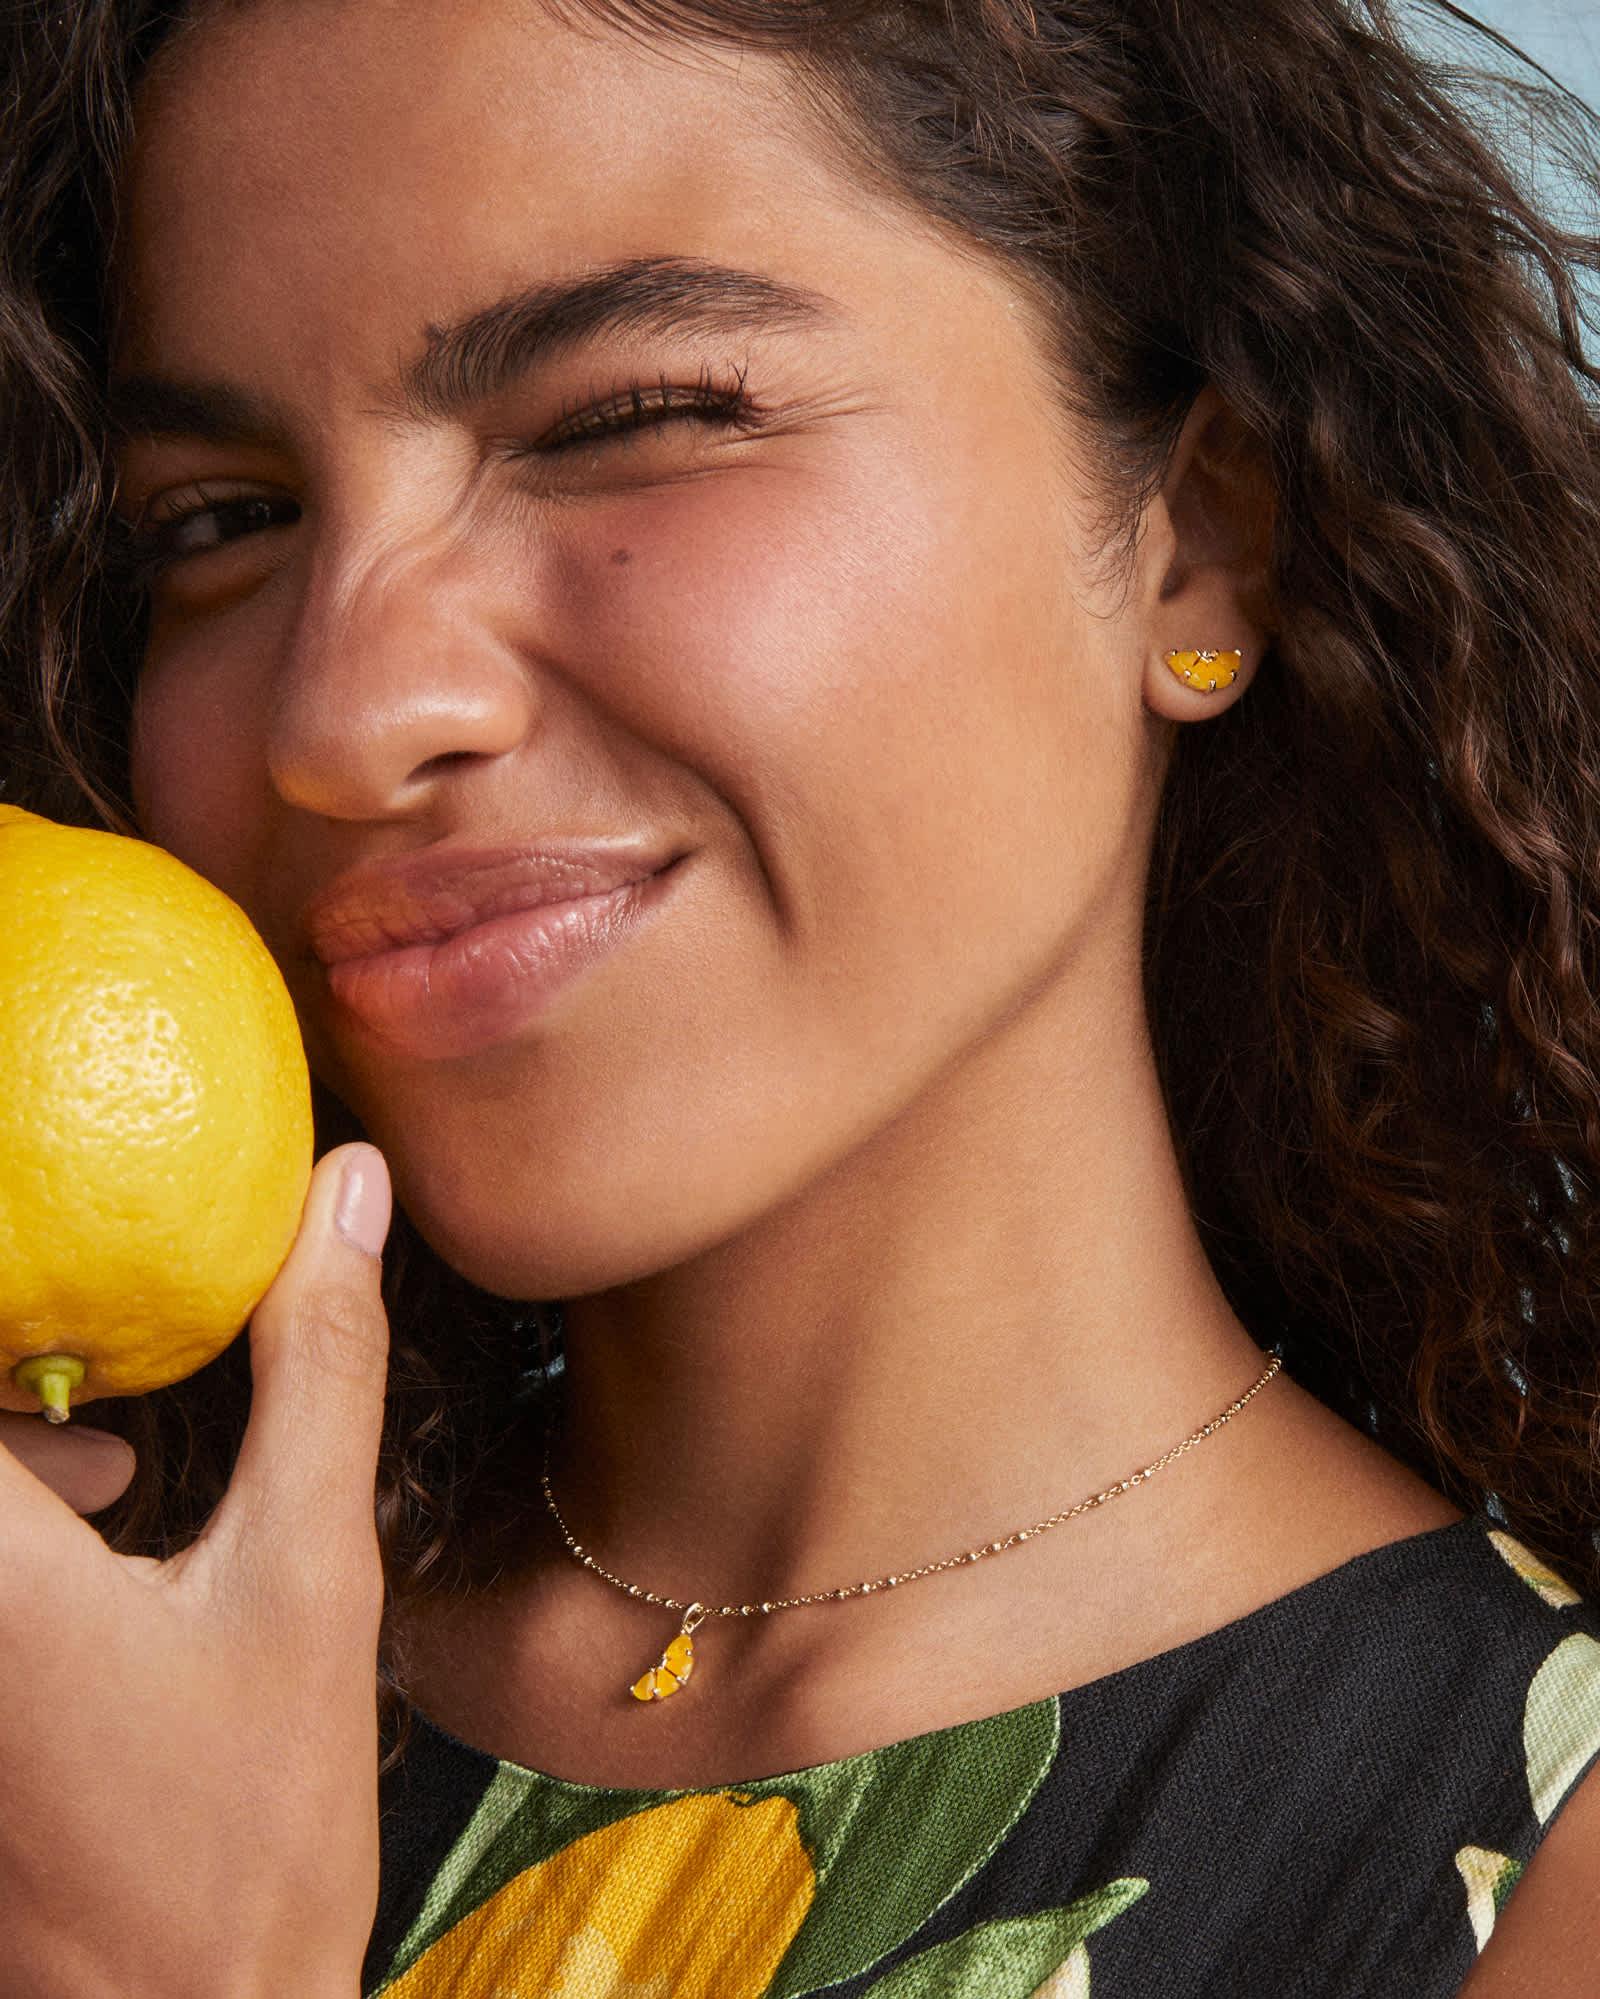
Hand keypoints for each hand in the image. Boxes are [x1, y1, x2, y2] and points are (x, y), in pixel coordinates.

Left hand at [0, 1142, 391, 1998]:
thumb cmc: (248, 1821)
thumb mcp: (306, 1570)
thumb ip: (316, 1367)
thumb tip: (346, 1192)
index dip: (16, 1260)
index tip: (52, 1186)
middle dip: (13, 1363)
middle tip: (75, 1285)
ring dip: (4, 1431)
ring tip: (111, 1437)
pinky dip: (4, 1496)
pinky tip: (96, 1507)